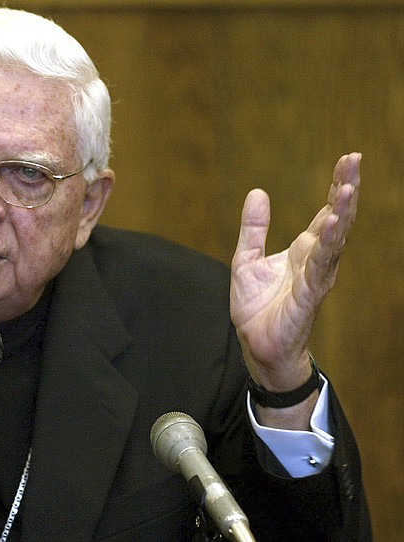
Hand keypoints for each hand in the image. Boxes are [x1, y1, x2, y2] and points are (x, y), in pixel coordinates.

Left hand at [230, 153, 360, 397]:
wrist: (255, 344)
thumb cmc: (257, 306)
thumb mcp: (246, 259)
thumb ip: (253, 228)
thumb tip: (257, 192)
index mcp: (305, 250)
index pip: (325, 212)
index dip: (337, 186)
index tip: (349, 158)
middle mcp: (316, 260)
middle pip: (337, 218)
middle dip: (346, 189)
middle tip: (355, 160)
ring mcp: (316, 276)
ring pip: (335, 239)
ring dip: (341, 213)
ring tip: (347, 187)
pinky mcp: (309, 294)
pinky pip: (321, 266)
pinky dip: (328, 244)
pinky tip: (332, 224)